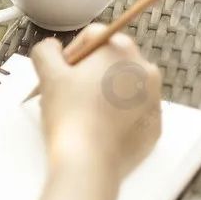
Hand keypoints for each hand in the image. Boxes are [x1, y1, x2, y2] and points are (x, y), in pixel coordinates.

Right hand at [30, 24, 161, 182]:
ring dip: (102, 94)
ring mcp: (153, 99)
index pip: (92, 37)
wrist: (88, 162)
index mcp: (121, 50)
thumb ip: (46, 50)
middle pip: (110, 61)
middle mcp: (145, 69)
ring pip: (122, 87)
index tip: (60, 73)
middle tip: (68, 94)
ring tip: (82, 113)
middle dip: (88, 74)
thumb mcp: (47, 74)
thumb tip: (52, 47)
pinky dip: (116, 116)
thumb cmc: (70, 116)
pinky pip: (132, 113)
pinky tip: (96, 128)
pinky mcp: (154, 125)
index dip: (71, 54)